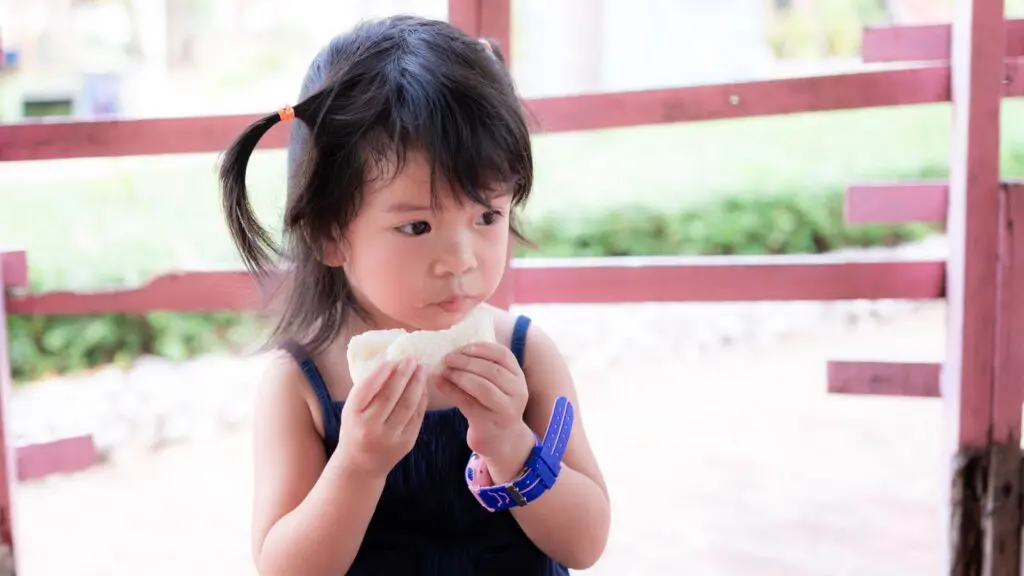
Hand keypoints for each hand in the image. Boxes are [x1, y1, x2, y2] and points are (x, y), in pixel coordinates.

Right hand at [336, 357, 428, 479]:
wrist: (361, 465)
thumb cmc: (356, 428)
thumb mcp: (352, 410)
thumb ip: (367, 390)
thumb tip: (392, 364)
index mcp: (353, 416)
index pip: (367, 389)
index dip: (381, 373)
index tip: (392, 360)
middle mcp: (370, 428)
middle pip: (390, 396)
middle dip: (404, 374)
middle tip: (412, 359)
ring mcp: (390, 437)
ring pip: (407, 405)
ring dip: (417, 384)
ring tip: (422, 369)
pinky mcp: (406, 443)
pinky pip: (417, 416)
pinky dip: (422, 399)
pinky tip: (423, 387)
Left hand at [435, 343, 533, 474]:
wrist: (502, 441)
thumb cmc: (495, 407)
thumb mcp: (500, 386)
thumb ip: (488, 368)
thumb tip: (458, 348)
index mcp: (519, 378)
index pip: (503, 355)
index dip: (483, 348)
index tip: (464, 347)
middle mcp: (517, 393)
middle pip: (492, 370)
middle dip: (467, 361)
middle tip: (448, 358)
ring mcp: (505, 410)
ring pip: (482, 387)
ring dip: (460, 375)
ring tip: (445, 370)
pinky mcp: (489, 424)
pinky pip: (468, 403)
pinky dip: (451, 390)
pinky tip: (439, 383)